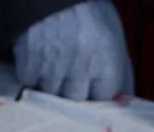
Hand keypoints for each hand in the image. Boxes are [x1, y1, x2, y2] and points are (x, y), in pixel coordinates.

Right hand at [12, 0, 133, 100]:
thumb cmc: (86, 9)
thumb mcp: (113, 33)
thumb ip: (121, 70)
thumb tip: (124, 101)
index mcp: (107, 58)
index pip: (104, 96)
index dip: (97, 90)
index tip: (91, 81)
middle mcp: (81, 66)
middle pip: (76, 99)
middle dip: (73, 87)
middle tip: (69, 65)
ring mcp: (53, 67)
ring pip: (51, 94)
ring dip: (50, 80)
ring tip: (53, 57)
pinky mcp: (29, 64)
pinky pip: (30, 83)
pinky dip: (31, 73)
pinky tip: (38, 54)